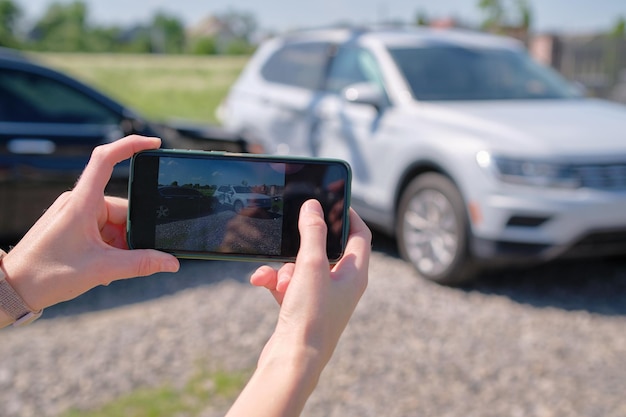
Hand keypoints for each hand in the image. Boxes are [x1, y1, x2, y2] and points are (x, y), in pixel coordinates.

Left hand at [1, 135, 178, 319]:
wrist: (13, 289)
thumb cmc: (47, 274)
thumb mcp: (102, 269)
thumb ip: (141, 264)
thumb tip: (171, 263)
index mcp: (82, 202)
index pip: (106, 159)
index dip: (131, 145)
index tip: (154, 144)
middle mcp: (78, 202)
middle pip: (122, 208)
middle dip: (131, 234)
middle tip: (126, 259)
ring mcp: (74, 213)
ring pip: (114, 222)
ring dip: (119, 245)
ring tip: (109, 269)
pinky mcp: (72, 225)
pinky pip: (102, 230)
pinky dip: (109, 247)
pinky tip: (104, 267)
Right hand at [251, 199, 369, 363]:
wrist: (292, 361)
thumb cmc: (310, 316)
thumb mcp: (311, 266)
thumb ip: (313, 233)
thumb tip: (314, 207)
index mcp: (355, 274)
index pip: (360, 234)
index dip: (348, 215)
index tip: (332, 199)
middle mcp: (343, 285)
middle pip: (326, 249)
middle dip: (303, 244)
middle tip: (293, 231)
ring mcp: (322, 297)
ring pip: (302, 266)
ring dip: (284, 266)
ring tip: (276, 277)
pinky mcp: (302, 307)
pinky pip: (288, 283)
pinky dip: (275, 281)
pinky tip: (261, 281)